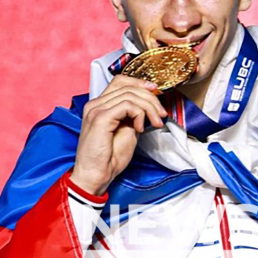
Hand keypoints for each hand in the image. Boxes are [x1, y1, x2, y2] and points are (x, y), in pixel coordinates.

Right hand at [71, 75, 167, 194]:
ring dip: (149, 108)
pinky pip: (127, 105)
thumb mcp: (127, 132)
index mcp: (100, 106)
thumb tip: (147, 108)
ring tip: (155, 123)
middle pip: (127, 86)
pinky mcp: (100, 118)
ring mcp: (96, 110)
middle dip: (150, 98)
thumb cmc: (108, 159)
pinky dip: (139, 114)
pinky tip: (140, 128)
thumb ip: (133, 116)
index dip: (140, 83)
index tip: (156, 92)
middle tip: (161, 114)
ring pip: (130, 95)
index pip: (120, 81)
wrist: (95, 176)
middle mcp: (95, 104)